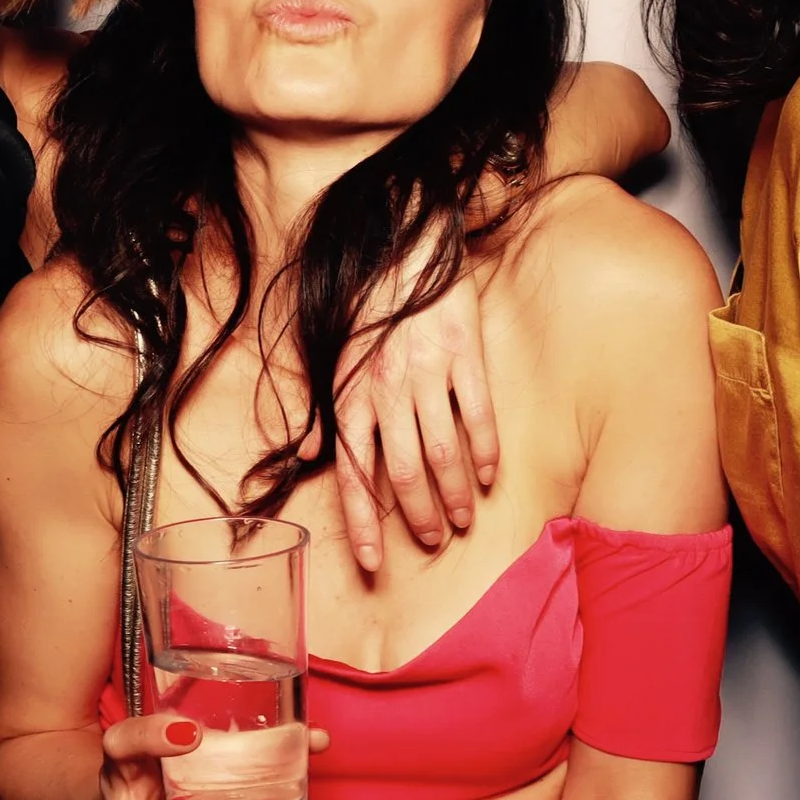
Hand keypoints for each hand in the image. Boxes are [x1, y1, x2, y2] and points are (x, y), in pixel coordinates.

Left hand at [320, 261, 496, 573]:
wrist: (399, 237)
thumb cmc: (361, 300)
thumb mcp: (326, 354)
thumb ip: (322, 410)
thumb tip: (310, 458)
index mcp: (350, 393)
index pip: (354, 474)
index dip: (364, 524)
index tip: (373, 562)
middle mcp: (386, 389)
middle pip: (405, 473)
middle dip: (418, 518)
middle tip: (432, 541)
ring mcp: (427, 372)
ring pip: (444, 452)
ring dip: (454, 495)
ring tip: (461, 520)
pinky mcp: (464, 354)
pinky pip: (478, 414)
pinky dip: (485, 451)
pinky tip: (490, 475)